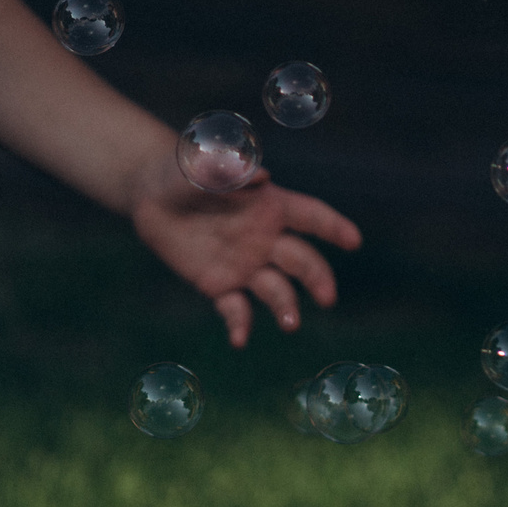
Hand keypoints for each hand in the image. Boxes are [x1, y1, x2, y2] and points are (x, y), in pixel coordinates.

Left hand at [127, 152, 363, 347]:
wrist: (153, 198)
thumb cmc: (185, 172)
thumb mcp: (203, 167)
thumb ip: (231, 171)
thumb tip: (262, 176)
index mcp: (271, 205)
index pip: (310, 216)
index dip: (333, 227)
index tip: (353, 241)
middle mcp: (266, 238)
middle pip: (302, 260)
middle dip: (317, 277)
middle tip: (327, 298)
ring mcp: (245, 265)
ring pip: (276, 289)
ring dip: (286, 306)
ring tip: (291, 324)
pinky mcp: (219, 285)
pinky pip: (236, 308)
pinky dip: (240, 324)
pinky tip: (239, 339)